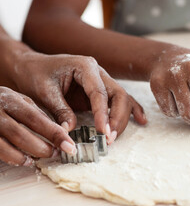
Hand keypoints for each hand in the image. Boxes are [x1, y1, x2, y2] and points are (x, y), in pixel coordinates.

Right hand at [0, 87, 77, 165]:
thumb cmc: (1, 101)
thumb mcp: (18, 100)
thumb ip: (36, 113)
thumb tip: (60, 131)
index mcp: (10, 99)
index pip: (36, 119)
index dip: (55, 134)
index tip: (70, 146)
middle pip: (21, 135)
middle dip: (42, 148)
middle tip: (55, 153)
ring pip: (7, 146)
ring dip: (28, 156)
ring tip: (40, 158)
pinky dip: (13, 159)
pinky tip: (24, 160)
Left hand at [13, 53, 146, 143]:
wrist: (31, 66)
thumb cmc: (36, 74)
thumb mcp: (44, 91)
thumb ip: (60, 110)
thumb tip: (70, 131)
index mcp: (85, 67)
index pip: (100, 92)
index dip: (103, 113)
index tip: (102, 132)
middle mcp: (99, 73)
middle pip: (118, 95)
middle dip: (117, 118)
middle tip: (108, 138)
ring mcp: (102, 81)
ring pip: (123, 99)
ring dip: (122, 119)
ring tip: (113, 138)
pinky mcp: (102, 92)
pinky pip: (121, 100)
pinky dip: (131, 111)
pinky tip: (140, 121)